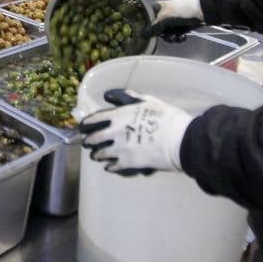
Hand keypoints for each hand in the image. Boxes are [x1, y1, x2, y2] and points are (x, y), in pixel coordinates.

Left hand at [78, 89, 192, 175]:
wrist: (179, 140)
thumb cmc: (165, 117)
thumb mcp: (146, 101)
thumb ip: (126, 97)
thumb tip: (108, 95)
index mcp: (118, 115)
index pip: (94, 119)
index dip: (86, 124)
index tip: (83, 127)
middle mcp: (114, 133)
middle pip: (93, 139)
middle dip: (88, 141)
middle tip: (87, 143)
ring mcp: (119, 150)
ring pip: (99, 154)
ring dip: (96, 155)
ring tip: (97, 156)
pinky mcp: (127, 163)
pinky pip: (111, 166)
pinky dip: (109, 166)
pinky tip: (109, 166)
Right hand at [144, 0, 203, 42]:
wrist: (202, 12)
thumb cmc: (182, 11)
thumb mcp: (165, 18)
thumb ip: (153, 27)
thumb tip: (141, 35)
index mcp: (156, 8)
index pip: (146, 17)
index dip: (145, 27)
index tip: (146, 35)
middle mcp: (162, 15)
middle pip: (155, 29)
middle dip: (161, 35)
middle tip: (167, 35)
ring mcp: (171, 22)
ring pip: (164, 34)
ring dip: (171, 38)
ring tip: (177, 37)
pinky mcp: (179, 28)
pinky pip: (173, 36)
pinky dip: (177, 38)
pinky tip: (183, 37)